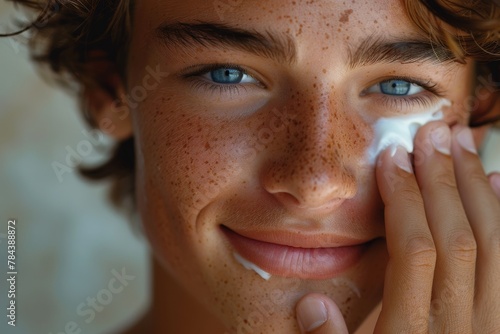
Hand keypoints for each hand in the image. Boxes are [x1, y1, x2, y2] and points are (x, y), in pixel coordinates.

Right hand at [295, 122, 499, 332]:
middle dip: (441, 178)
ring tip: (461, 145)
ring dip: (476, 187)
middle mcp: (457, 324)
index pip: (415, 248)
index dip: (405, 197)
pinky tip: (497, 184)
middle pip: (458, 237)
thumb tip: (310, 306)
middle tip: (430, 135)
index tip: (393, 159)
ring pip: (494, 244)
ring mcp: (489, 323)